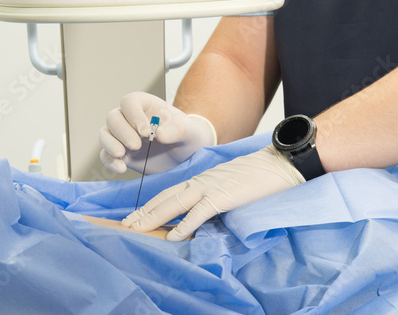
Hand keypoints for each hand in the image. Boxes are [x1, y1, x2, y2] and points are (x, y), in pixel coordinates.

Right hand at [99, 91, 216, 173]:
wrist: (188, 157)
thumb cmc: (189, 137)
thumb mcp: (190, 132)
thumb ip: (177, 130)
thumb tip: (158, 133)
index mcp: (146, 106)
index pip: (129, 102)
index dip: (133, 115)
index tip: (146, 131)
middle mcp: (131, 119)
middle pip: (113, 117)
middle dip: (121, 131)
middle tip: (136, 145)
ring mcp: (124, 137)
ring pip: (104, 134)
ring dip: (110, 144)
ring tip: (122, 154)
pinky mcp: (122, 155)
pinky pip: (106, 155)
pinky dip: (109, 161)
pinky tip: (121, 168)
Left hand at [121, 145, 305, 240]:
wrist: (275, 163)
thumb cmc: (254, 175)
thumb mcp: (226, 184)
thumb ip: (211, 196)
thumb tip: (200, 212)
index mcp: (199, 180)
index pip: (167, 194)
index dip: (149, 206)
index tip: (134, 217)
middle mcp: (198, 183)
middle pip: (164, 199)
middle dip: (142, 213)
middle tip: (124, 225)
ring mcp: (209, 188)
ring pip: (174, 204)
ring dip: (153, 218)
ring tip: (136, 230)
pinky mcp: (222, 196)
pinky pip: (199, 212)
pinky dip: (185, 225)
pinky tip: (173, 236)